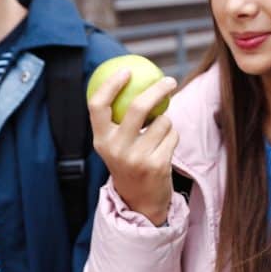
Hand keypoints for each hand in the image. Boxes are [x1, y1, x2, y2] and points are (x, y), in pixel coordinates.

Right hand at [88, 69, 179, 225]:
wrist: (140, 201)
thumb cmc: (129, 161)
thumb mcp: (115, 143)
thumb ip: (119, 118)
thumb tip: (135, 77)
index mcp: (101, 140)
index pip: (97, 106)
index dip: (110, 85)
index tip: (127, 70)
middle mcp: (115, 149)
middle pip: (137, 107)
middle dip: (157, 89)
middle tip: (169, 80)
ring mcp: (136, 158)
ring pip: (162, 121)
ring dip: (166, 122)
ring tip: (158, 136)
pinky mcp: (157, 165)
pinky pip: (173, 135)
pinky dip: (173, 137)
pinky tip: (165, 149)